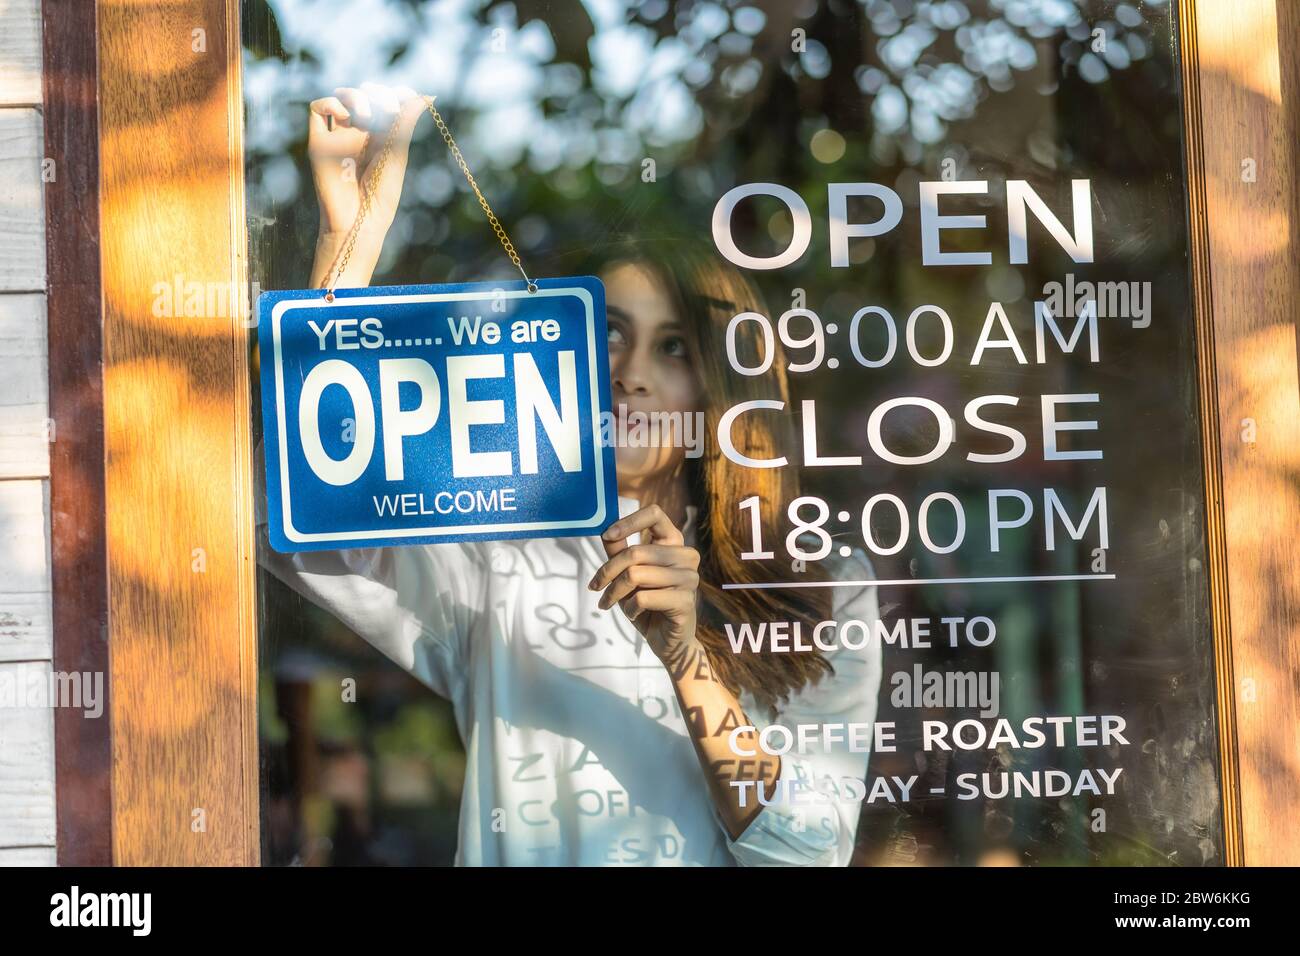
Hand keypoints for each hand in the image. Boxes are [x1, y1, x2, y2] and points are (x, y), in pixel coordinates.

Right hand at [307, 83, 427, 284]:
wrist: (357, 219)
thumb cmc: (381, 195)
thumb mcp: (396, 154)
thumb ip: (405, 123)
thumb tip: (427, 95)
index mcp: (382, 137)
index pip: (385, 101)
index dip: (393, 93)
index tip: (405, 96)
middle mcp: (360, 133)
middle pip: (364, 94)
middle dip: (377, 94)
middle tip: (387, 111)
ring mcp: (339, 136)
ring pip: (342, 96)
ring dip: (355, 97)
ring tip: (365, 119)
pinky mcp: (319, 142)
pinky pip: (317, 109)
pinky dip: (330, 104)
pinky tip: (346, 119)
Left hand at [588, 505, 701, 661]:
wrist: (668, 641)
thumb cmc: (648, 604)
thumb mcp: (628, 575)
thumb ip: (619, 551)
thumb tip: (604, 529)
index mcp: (674, 543)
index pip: (654, 514)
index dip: (628, 522)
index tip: (607, 535)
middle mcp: (686, 556)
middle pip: (636, 551)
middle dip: (608, 571)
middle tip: (595, 586)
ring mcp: (689, 578)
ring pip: (636, 574)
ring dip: (615, 592)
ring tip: (609, 602)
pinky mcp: (685, 601)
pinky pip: (644, 598)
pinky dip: (630, 609)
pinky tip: (633, 615)